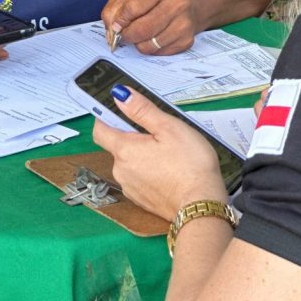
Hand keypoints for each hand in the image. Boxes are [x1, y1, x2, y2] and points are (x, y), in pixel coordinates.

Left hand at [92, 87, 228, 219]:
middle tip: (159, 135)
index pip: (100, 130)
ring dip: (142, 156)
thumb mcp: (168, 128)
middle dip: (133, 138)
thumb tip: (120, 94)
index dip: (106, 118)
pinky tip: (168, 173)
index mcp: (124, 149)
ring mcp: (130, 188)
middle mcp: (121, 170)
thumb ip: (142, 110)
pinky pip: (139, 180)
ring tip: (168, 155)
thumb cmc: (190, 164)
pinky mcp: (142, 200)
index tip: (119, 112)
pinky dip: (149, 173)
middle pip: (118, 147)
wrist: (201, 206)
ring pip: (129, 164)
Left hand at [101, 0, 198, 54]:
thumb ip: (117, 3)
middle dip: (126, 35)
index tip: (115, 25)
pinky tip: (154, 36)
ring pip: (148, 45)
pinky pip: (158, 53)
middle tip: (123, 34)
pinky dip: (150, 48)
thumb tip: (110, 27)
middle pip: (141, 29)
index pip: (133, 7)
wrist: (193, 0)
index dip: (119, 20)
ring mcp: (184, 24)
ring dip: (138, 43)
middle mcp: (178, 3)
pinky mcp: (187, 40)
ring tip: (140, 33)